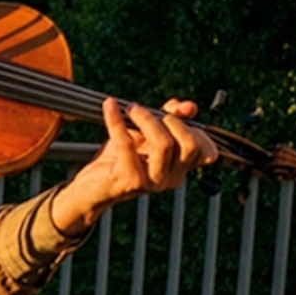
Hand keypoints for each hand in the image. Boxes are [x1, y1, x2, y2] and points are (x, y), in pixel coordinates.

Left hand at [49, 99, 219, 234]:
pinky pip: (126, 143)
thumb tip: (187, 107)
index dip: (196, 127)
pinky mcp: (131, 181)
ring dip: (146, 119)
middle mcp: (170, 178)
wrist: (90, 188)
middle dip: (172, 121)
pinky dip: (116, 120)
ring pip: (164, 144)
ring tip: (131, 110)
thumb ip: (168, 118)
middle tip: (149, 112)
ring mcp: (152, 182)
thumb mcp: (146, 135)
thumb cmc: (119, 159)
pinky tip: (109, 106)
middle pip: (190, 145)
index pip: (205, 150)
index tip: (178, 111)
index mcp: (179, 168)